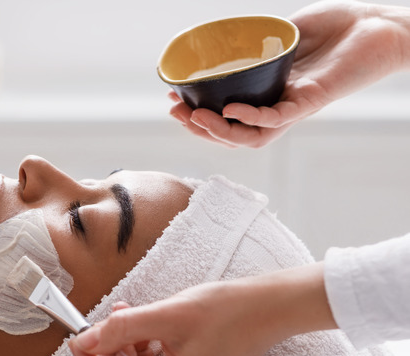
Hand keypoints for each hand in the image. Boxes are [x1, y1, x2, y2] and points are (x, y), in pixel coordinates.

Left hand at [70, 263, 333, 355]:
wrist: (267, 306)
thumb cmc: (229, 313)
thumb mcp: (166, 316)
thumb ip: (121, 329)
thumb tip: (86, 340)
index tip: (76, 343)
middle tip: (96, 329)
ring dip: (123, 349)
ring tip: (124, 317)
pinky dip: (140, 350)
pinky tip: (138, 325)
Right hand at [168, 0, 409, 147]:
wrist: (378, 22)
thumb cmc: (337, 24)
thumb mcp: (283, 31)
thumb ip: (255, 40)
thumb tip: (221, 40)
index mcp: (270, 93)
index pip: (229, 117)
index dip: (199, 115)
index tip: (174, 99)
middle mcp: (281, 105)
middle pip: (235, 134)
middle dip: (200, 129)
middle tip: (176, 112)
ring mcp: (296, 105)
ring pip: (252, 136)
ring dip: (219, 132)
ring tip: (194, 117)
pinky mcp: (314, 99)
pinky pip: (278, 119)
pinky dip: (252, 118)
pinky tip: (231, 110)